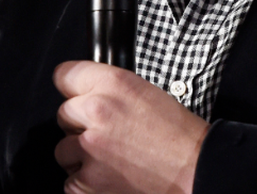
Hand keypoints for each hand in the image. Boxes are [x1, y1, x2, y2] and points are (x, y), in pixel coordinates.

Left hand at [53, 61, 208, 193]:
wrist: (193, 168)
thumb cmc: (176, 133)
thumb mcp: (143, 91)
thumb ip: (108, 88)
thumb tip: (84, 93)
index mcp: (113, 84)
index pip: (64, 75)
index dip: (71, 87)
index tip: (74, 94)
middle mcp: (96, 111)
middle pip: (63, 114)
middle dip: (80, 124)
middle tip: (105, 132)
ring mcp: (89, 147)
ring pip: (63, 149)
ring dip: (80, 154)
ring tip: (109, 156)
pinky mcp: (87, 180)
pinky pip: (70, 179)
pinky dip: (85, 181)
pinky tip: (108, 175)